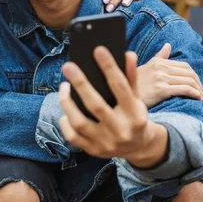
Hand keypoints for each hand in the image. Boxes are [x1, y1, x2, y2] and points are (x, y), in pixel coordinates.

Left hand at [59, 47, 167, 167]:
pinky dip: (65, 122)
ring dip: (67, 102)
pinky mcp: (93, 151)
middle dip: (80, 83)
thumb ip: (131, 77)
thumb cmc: (134, 116)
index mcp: (135, 115)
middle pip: (96, 105)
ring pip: (79, 122)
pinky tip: (64, 110)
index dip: (109, 67)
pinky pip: (72, 136)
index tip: (98, 50)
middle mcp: (121, 131)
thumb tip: (127, 54)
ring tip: (64, 86)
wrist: (138, 147)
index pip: (120, 87)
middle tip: (68, 66)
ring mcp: (106, 143)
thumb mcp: (137, 98)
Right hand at [136, 43, 202, 107]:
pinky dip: (195, 94)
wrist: (124, 98)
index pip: (184, 66)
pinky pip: (185, 89)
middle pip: (189, 73)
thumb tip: (168, 45)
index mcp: (157, 62)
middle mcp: (160, 68)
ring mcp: (160, 78)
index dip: (194, 76)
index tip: (197, 85)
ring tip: (201, 98)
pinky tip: (198, 99)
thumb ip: (159, 57)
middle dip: (199, 83)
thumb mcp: (146, 67)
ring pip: (189, 81)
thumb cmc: (135, 85)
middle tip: (202, 93)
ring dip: (199, 90)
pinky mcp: (161, 90)